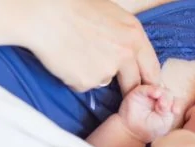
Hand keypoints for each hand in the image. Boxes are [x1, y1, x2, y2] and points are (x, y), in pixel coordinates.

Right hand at [16, 0, 160, 92]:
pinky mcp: (87, 81)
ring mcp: (107, 69)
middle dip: (129, 90)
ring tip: (77, 52)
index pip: (152, 68)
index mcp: (135, 35)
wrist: (43, 12)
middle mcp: (125, 53)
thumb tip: (134, 58)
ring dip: (94, 75)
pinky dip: (76, 77)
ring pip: (105, 81)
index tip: (149, 90)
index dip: (151, 82)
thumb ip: (127, 39)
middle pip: (134, 83)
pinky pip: (84, 84)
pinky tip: (67, 59)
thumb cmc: (74, 8)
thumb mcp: (113, 16)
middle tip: (121, 91)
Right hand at [118, 85, 181, 142]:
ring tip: (162, 105)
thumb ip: (170, 111)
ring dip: (163, 95)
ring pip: (159, 88)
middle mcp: (158, 98)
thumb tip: (171, 102)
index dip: (176, 104)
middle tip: (166, 109)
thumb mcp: (164, 122)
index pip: (174, 100)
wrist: (133, 132)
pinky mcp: (138, 92)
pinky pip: (146, 88)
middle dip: (169, 100)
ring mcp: (148, 94)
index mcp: (166, 105)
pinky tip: (156, 94)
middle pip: (168, 93)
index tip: (176, 111)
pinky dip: (152, 90)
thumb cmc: (150, 129)